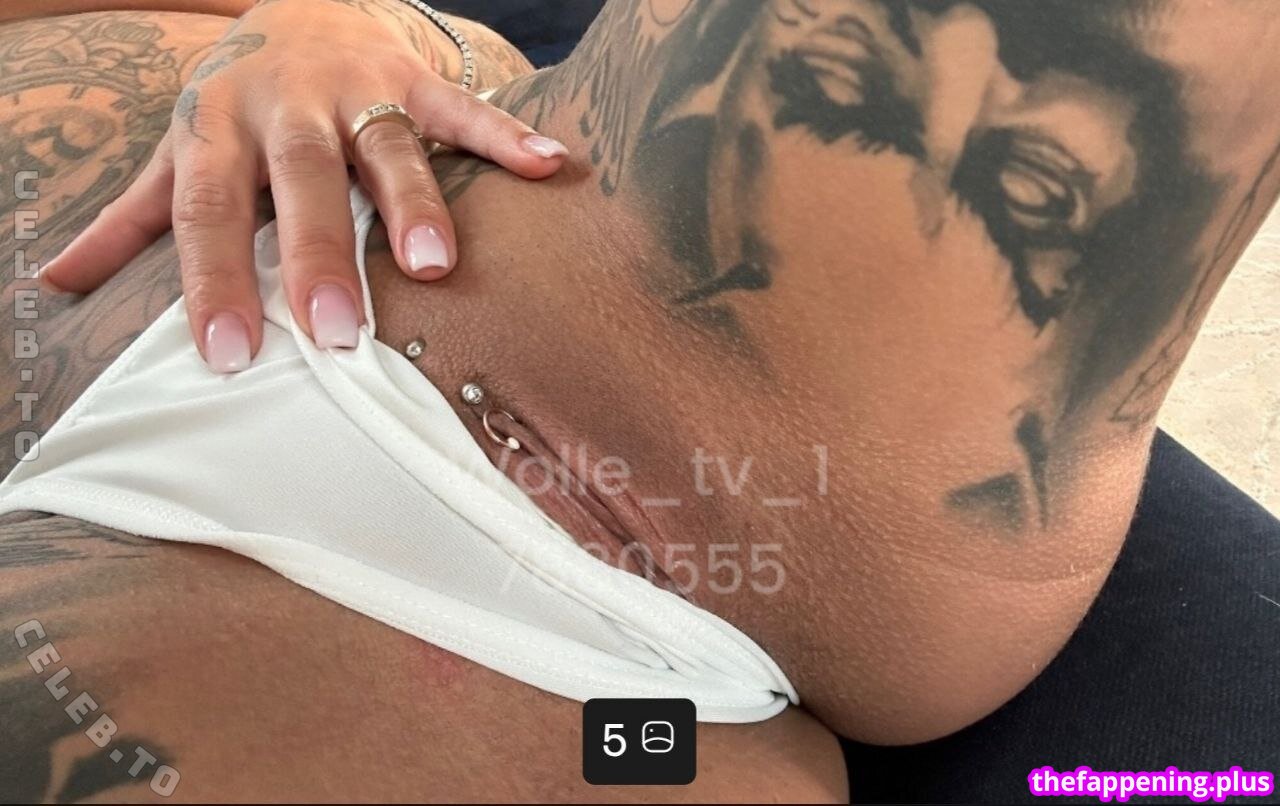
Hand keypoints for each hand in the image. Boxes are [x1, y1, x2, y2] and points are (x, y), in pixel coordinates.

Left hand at [38, 0, 566, 371]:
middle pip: (302, 180)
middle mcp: (284, 107)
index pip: (210, 212)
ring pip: (384, 144)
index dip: (215, 281)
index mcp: (218, 130)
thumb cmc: (237, 103)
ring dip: (413, 200)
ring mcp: (355, 88)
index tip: (230, 356)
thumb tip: (59, 283)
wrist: (300, 6)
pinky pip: (460, 107)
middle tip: (335, 331)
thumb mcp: (180, 151)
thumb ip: (134, 219)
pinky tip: (546, 168)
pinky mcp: (412, 76)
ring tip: (434, 265)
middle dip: (319, 254)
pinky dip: (502, 137)